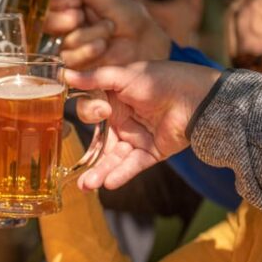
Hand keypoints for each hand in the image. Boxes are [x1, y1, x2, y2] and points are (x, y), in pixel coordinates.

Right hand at [45, 0, 171, 69]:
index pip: (49, 3)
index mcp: (71, 6)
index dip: (56, 2)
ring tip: (108, 30)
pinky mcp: (76, 66)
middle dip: (63, 19)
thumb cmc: (129, 17)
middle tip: (79, 16)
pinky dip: (87, 50)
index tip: (75, 2)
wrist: (146, 42)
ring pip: (65, 41)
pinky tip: (102, 45)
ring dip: (88, 34)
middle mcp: (66, 26)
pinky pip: (70, 58)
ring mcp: (70, 46)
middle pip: (47, 23)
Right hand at [66, 61, 220, 190]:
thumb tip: (65, 75)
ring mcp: (137, 138)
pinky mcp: (152, 151)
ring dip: (101, 172)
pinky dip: (122, 173)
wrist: (196, 97)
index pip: (91, 113)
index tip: (101, 112)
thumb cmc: (161, 80)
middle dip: (89, 161)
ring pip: (114, 158)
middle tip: (77, 176)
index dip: (90, 114)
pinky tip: (109, 183)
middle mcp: (123, 120)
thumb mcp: (124, 76)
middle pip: (100, 143)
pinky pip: (133, 164)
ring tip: (87, 186)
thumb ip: (95, 79)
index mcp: (114, 100)